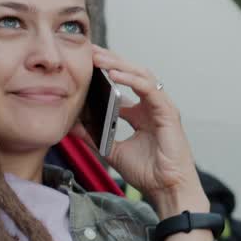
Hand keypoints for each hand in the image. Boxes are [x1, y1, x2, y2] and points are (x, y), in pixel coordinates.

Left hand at [91, 46, 206, 214]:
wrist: (167, 189)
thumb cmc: (148, 173)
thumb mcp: (112, 150)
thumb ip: (95, 136)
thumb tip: (72, 126)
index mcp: (141, 112)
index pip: (123, 83)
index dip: (106, 70)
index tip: (86, 61)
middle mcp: (151, 105)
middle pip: (131, 73)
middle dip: (111, 60)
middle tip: (90, 50)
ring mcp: (161, 106)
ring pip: (141, 75)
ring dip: (120, 64)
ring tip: (99, 58)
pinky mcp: (168, 112)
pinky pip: (149, 89)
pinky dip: (132, 80)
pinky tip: (115, 75)